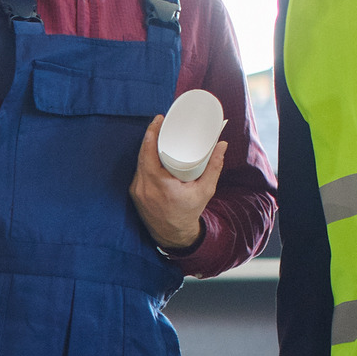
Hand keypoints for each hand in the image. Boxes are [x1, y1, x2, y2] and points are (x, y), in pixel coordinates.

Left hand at [130, 111, 226, 250]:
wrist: (173, 235)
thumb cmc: (189, 212)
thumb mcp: (205, 190)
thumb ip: (214, 167)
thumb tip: (222, 145)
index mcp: (160, 185)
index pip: (149, 153)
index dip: (152, 134)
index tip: (158, 120)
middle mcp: (144, 187)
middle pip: (142, 153)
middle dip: (150, 135)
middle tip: (160, 121)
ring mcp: (137, 190)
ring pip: (138, 161)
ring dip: (146, 146)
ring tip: (157, 132)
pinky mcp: (135, 193)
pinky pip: (137, 170)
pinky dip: (144, 159)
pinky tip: (149, 150)